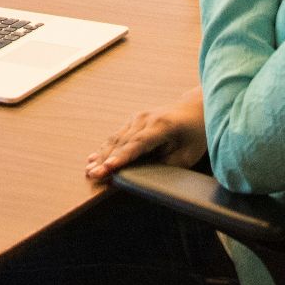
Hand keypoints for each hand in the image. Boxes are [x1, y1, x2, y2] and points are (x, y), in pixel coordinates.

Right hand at [85, 88, 205, 181]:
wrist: (194, 109)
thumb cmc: (195, 134)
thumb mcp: (189, 154)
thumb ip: (168, 164)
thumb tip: (145, 175)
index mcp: (162, 126)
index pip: (138, 143)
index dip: (123, 157)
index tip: (109, 167)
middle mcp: (146, 119)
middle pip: (122, 142)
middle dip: (106, 160)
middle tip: (93, 175)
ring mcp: (138, 118)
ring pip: (116, 139)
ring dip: (101, 156)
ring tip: (89, 170)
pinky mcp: (133, 121)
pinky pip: (116, 136)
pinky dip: (104, 149)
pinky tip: (92, 159)